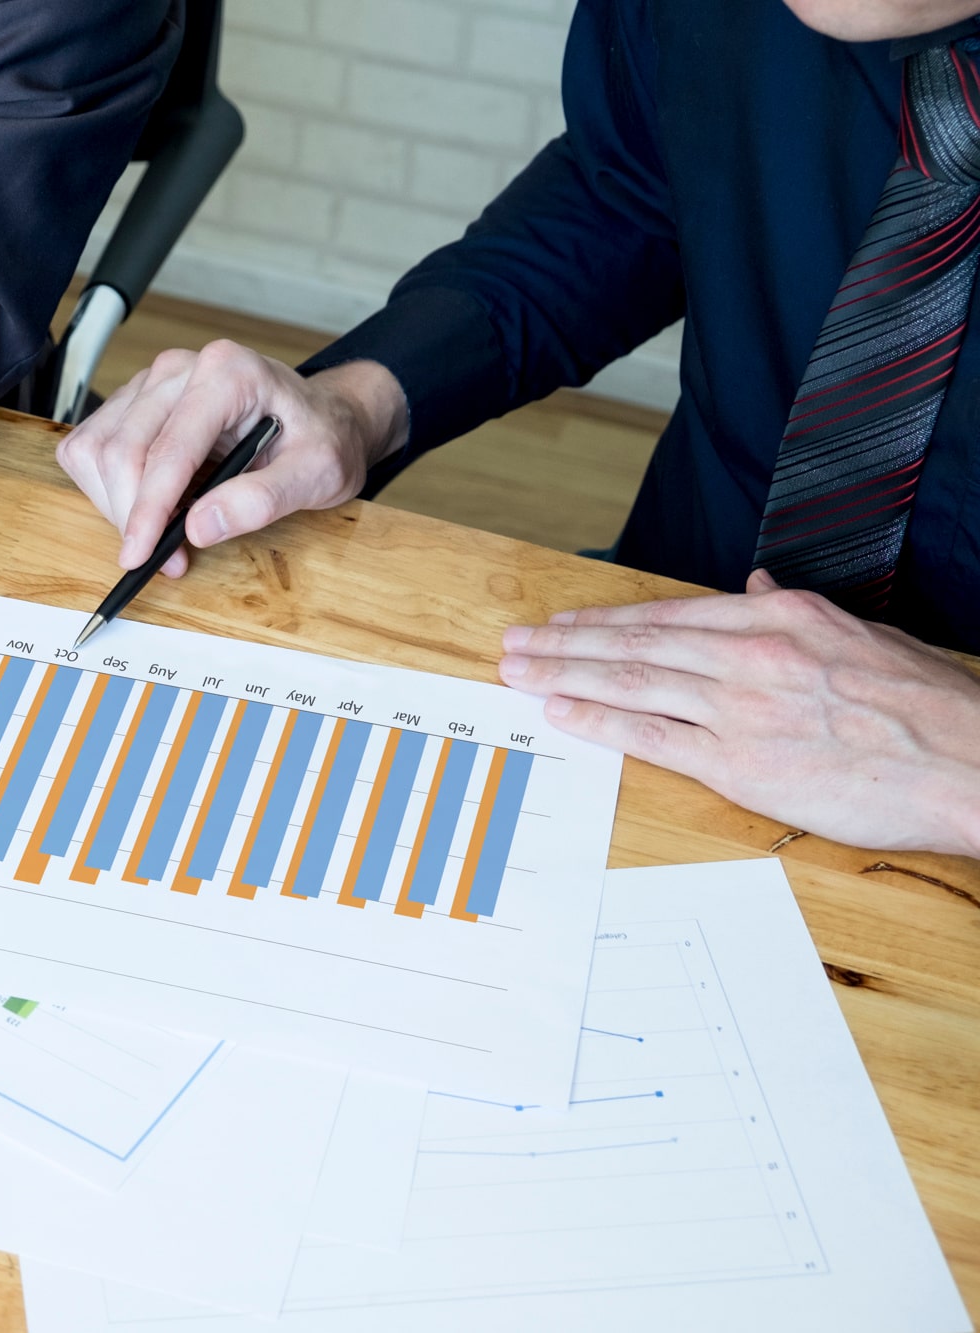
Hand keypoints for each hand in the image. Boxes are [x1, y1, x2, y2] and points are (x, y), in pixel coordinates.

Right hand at [55, 342, 408, 576]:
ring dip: (116, 505)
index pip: (167, 450)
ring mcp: (151, 383)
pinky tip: (146, 506)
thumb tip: (199, 527)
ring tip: (160, 535)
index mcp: (227, 373)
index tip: (138, 556)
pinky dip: (106, 489)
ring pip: (96, 451)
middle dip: (132, 516)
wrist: (321, 419)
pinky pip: (91, 448)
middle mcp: (179, 369)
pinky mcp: (134, 402)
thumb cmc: (321, 439)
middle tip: (165, 560)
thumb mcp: (317, 474)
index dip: (147, 510)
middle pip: (121, 452)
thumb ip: (261, 500)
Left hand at [499, 571, 979, 856]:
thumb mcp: (862, 633)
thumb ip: (795, 612)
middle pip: (634, 643)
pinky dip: (600, 721)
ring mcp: (741, 708)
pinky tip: (562, 712)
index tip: (563, 621)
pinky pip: (653, 738)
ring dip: (564, 675)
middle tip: (512, 643)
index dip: (605, 619)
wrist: (969, 764)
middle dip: (563, 642)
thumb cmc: (928, 707)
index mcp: (779, 618)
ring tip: (519, 672)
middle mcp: (751, 654)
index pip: (668, 615)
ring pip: (631, 682)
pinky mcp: (741, 763)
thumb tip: (755, 587)